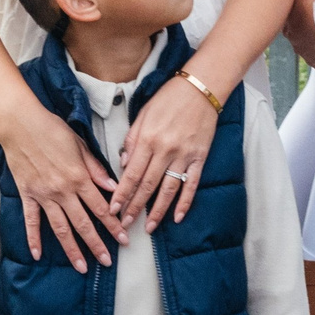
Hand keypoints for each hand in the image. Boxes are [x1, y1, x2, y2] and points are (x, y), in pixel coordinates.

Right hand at [0, 93, 119, 271]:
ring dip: (72, 249)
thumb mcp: (80, 144)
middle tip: (107, 262)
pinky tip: (37, 255)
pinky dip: (34, 238)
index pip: (101, 207)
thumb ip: (96, 168)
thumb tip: (113, 187)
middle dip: (97, 245)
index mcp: (79, 177)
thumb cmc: (52, 129)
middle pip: (83, 223)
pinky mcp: (28, 194)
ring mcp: (44, 195)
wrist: (20, 123)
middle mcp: (63, 191)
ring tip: (82, 267)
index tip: (124, 240)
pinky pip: (31, 221)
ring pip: (61, 228)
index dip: (114, 225)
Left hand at [117, 74, 219, 227]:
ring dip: (157, 211)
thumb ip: (132, 139)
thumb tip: (124, 164)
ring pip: (168, 190)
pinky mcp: (199, 158)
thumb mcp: (143, 113)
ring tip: (148, 227)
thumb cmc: (169, 98)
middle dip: (135, 207)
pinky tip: (177, 217)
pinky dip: (185, 202)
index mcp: (148, 139)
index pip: (132, 173)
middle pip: (148, 186)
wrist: (200, 88)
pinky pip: (192, 184)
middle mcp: (165, 150)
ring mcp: (184, 156)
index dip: (122, 194)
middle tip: (126, 225)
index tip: (113, 210)